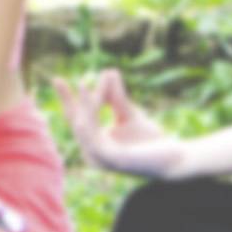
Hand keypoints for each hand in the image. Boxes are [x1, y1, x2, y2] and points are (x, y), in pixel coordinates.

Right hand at [54, 69, 188, 179]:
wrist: (174, 157)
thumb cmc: (151, 140)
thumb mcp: (128, 113)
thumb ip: (115, 96)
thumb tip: (107, 71)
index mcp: (94, 145)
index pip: (76, 119)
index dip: (67, 99)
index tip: (57, 79)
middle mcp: (92, 154)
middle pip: (76, 122)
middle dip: (72, 100)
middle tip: (71, 78)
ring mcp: (99, 160)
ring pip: (84, 127)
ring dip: (84, 104)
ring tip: (83, 83)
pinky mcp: (110, 160)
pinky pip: (95, 135)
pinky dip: (91, 116)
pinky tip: (94, 100)